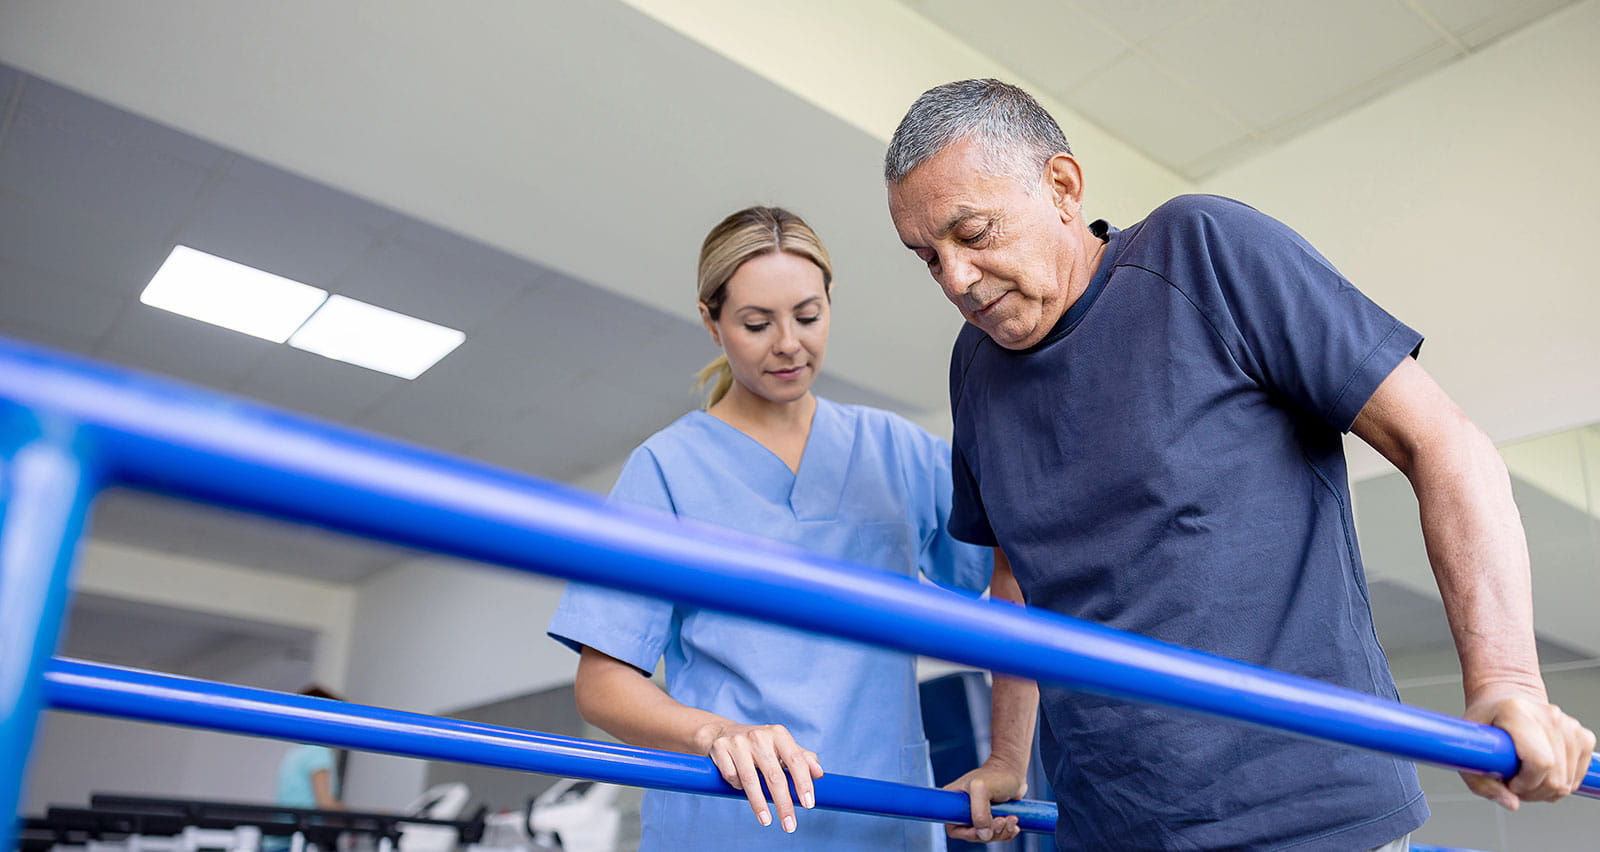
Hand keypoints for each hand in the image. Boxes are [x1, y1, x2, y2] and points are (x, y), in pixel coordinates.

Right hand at [697, 722, 822, 831]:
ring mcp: (738, 742)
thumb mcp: (782, 748)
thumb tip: (819, 773)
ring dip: (759, 805)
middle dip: (784, 804)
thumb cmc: (761, 746)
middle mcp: (759, 736)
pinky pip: (732, 777)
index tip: (808, 805)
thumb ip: (802, 760)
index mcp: (779, 734)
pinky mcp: (721, 749)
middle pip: (775, 776)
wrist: (725, 733)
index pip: (796, 761)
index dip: (803, 784)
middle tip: (790, 825)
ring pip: (751, 780)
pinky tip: (741, 788)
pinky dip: (738, 787)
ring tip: (766, 821)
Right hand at [944, 758, 1026, 843]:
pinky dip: (1007, 832)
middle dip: (990, 832)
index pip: (953, 828)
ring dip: (1001, 832)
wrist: (1013, 770)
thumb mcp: (982, 789)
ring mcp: (979, 816)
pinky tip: (1013, 822)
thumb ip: (979, 813)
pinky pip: (997, 834)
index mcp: (954, 802)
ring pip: (987, 836)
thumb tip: (984, 835)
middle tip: (1002, 820)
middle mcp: (964, 811)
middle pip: (973, 835)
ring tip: (1011, 818)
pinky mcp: (992, 818)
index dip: (968, 833)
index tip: (984, 826)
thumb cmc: (996, 775)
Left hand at [1461, 690, 1595, 807]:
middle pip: (1556, 777)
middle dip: (1533, 791)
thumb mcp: (1467, 751)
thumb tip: (1512, 805)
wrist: (1504, 701)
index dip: (1526, 783)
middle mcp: (1548, 715)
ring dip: (1546, 789)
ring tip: (1525, 776)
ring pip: (1568, 780)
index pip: (1540, 761)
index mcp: (1516, 712)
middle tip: (1514, 783)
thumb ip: (1483, 783)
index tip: (1510, 782)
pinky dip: (1561, 782)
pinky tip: (1542, 773)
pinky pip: (1578, 775)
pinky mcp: (1583, 735)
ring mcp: (1569, 724)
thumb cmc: (1484, 726)